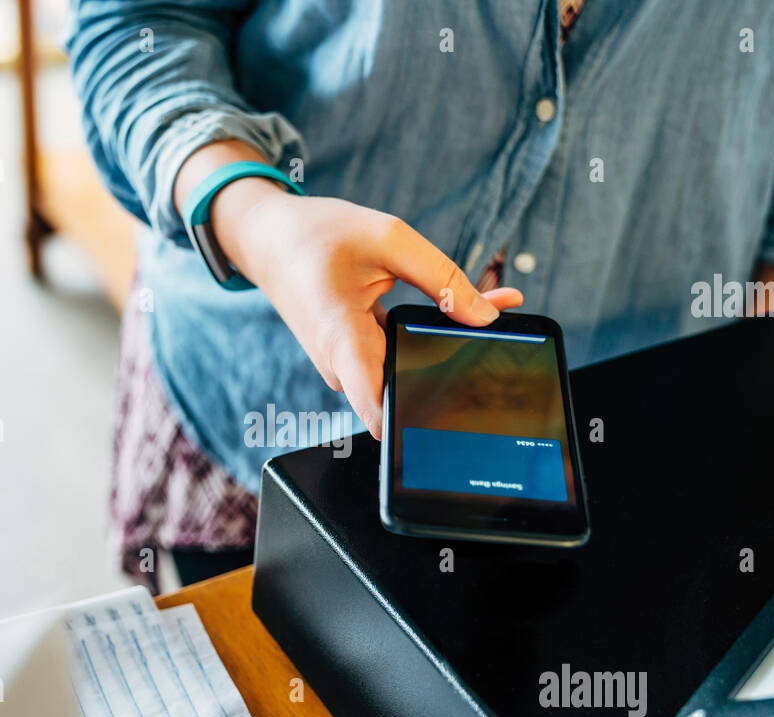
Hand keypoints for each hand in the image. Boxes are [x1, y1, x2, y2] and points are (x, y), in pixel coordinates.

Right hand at [175, 142, 521, 439]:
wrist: (268, 240)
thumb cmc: (317, 235)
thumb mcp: (388, 237)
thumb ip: (442, 277)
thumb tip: (487, 317)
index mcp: (342, 338)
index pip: (376, 406)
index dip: (415, 423)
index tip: (455, 425)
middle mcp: (341, 364)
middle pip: (406, 386)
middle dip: (454, 365)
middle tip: (504, 330)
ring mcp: (345, 367)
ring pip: (403, 371)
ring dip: (443, 346)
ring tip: (495, 305)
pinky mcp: (350, 360)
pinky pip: (392, 358)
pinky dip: (422, 336)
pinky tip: (458, 311)